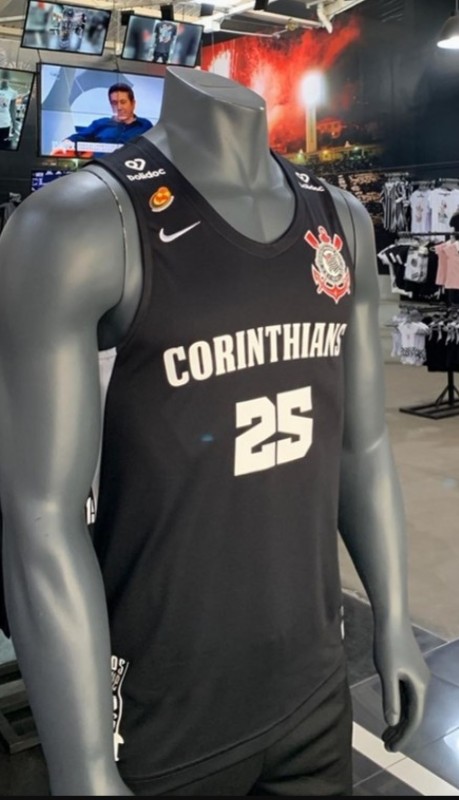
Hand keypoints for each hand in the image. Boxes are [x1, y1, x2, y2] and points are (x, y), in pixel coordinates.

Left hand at [373, 621, 430, 751]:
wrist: (391, 618)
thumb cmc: (388, 644)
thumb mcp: (387, 673)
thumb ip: (391, 698)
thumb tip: (392, 722)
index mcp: (420, 686)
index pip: (414, 719)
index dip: (403, 736)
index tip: (390, 748)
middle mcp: (422, 683)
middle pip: (413, 714)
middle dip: (401, 732)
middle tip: (385, 745)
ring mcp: (417, 676)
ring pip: (410, 705)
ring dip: (399, 720)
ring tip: (385, 734)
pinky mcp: (409, 669)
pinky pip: (406, 695)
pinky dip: (398, 706)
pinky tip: (389, 712)